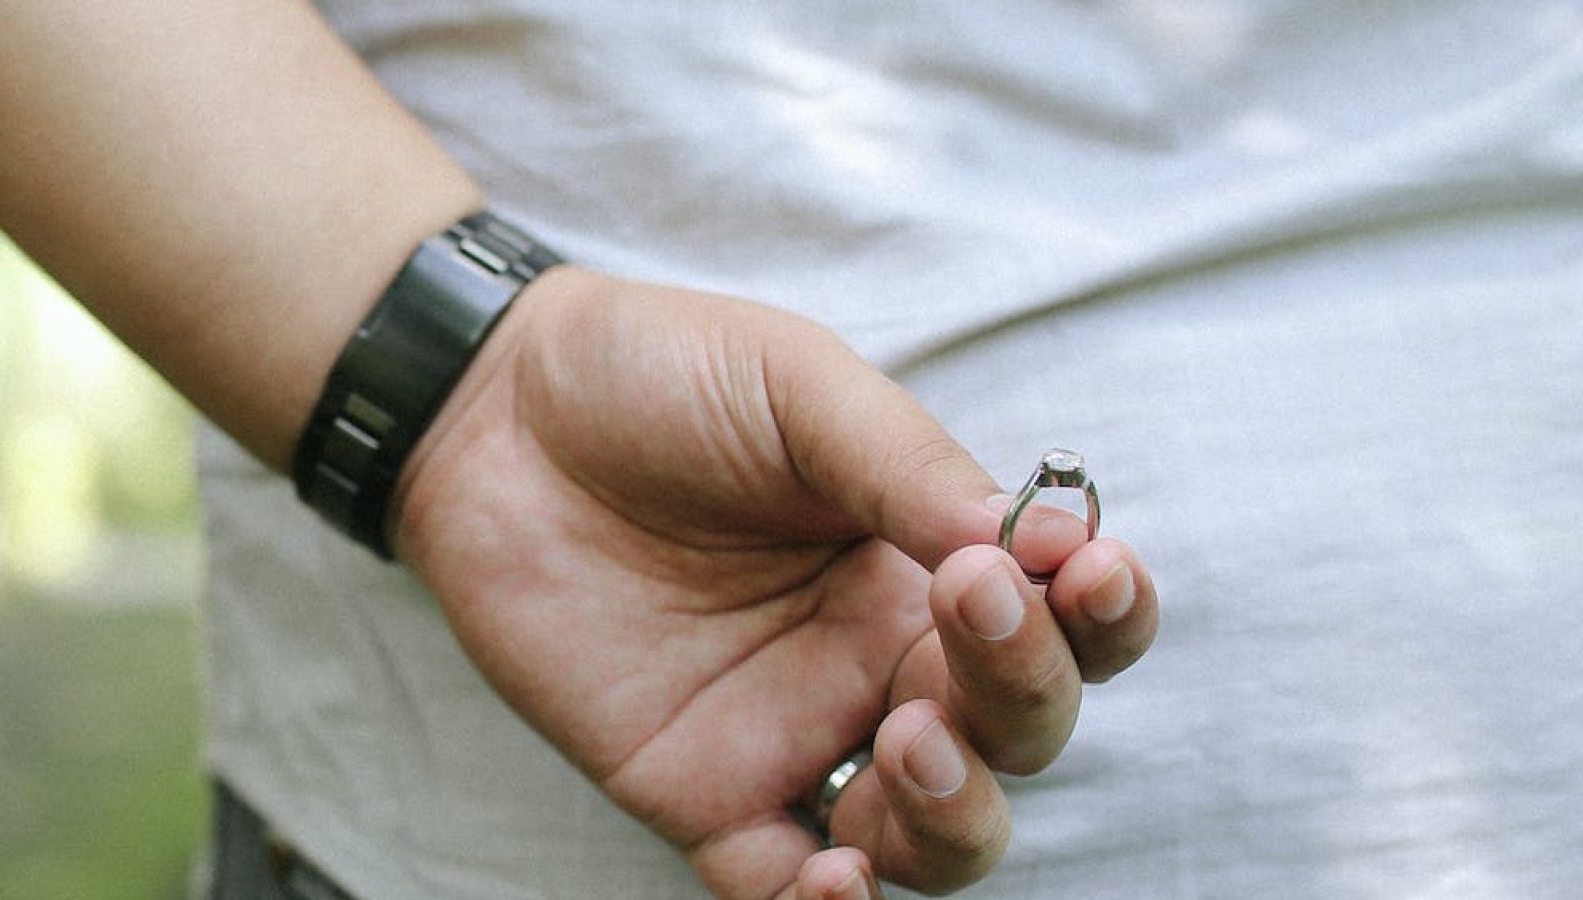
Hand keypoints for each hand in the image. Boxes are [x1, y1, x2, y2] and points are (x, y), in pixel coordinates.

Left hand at [393, 270, 1160, 898]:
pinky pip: (781, 886)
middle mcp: (881, 663)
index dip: (1104, 616)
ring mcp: (796, 735)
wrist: (490, 410)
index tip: (1082, 568)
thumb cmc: (653, 378)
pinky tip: (833, 881)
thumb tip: (1026, 537)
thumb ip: (904, 461)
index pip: (1067, 626)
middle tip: (972, 610)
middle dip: (1026, 689)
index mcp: (928, 565)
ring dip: (956, 812)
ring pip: (932, 836)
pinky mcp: (700, 792)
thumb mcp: (793, 384)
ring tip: (914, 741)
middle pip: (1018, 732)